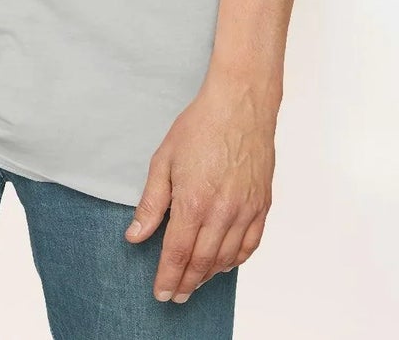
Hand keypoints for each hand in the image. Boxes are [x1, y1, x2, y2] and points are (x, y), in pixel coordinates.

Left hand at [123, 74, 275, 302]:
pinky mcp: (262, 205)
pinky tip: (224, 262)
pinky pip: (250, 245)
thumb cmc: (200, 126)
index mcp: (194, 202)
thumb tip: (135, 235)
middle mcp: (222, 212)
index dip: (167, 278)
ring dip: (209, 275)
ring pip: (227, 258)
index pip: (177, 254)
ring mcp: (245, 210)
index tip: (160, 293)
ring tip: (195, 281)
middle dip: (186, 283)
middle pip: (202, 263)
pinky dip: (236, 260)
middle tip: (175, 295)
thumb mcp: (164, 160)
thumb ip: (151, 203)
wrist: (240, 104)